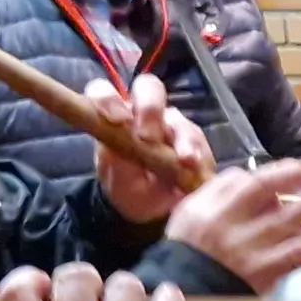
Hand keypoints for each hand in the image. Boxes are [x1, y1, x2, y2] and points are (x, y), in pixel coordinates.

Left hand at [87, 75, 209, 225]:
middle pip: (148, 89)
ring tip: (183, 159)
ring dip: (179, 136)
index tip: (117, 120)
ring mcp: (171, 123)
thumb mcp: (117, 179)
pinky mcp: (193, 138)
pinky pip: (195, 137)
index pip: (104, 92)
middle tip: (149, 136)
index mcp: (115, 117)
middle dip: (150, 108)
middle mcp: (143, 113)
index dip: (108, 98)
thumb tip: (119, 144)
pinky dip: (195, 150)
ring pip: (176, 116)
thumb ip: (115, 159)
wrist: (155, 211)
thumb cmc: (130, 189)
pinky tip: (193, 163)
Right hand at [164, 156, 300, 292]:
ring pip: (289, 222)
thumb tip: (252, 175)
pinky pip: (298, 256)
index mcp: (216, 207)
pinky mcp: (265, 273)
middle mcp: (235, 225)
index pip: (254, 182)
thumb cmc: (189, 246)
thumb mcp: (191, 210)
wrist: (186, 291)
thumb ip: (219, 189)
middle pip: (273, 196)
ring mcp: (252, 249)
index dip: (284, 172)